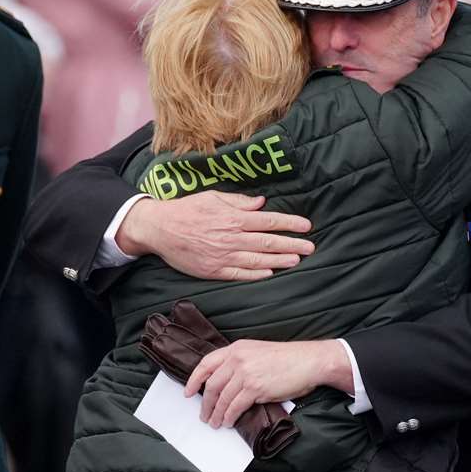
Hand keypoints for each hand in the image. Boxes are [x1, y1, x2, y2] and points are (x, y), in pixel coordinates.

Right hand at [117, 192, 312, 279]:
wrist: (160, 228)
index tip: (306, 226)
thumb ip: (239, 202)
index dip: (290, 224)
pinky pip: (240, 274)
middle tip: (310, 248)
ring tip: (296, 261)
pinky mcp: (214, 270)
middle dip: (292, 245)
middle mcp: (231, 238)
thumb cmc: (187, 209)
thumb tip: (262, 202)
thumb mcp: (213, 197)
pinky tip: (270, 273)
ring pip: (258, 261)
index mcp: (233, 218)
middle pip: (269, 243)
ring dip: (280, 261)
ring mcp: (223, 256)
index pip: (269, 221)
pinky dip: (256, 275)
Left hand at [184, 339, 353, 427]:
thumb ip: (240, 362)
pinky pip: (235, 406)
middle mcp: (238, 358)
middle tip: (204, 415)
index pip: (206, 363)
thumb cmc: (288, 359)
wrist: (310, 361)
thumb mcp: (258, 352)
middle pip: (211, 384)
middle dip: (205, 404)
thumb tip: (226, 384)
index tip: (188, 392)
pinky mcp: (255, 388)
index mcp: (237, 348)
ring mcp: (245, 373)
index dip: (194, 379)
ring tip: (215, 423)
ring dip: (216, 414)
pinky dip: (229, 416)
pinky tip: (229, 422)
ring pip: (221, 398)